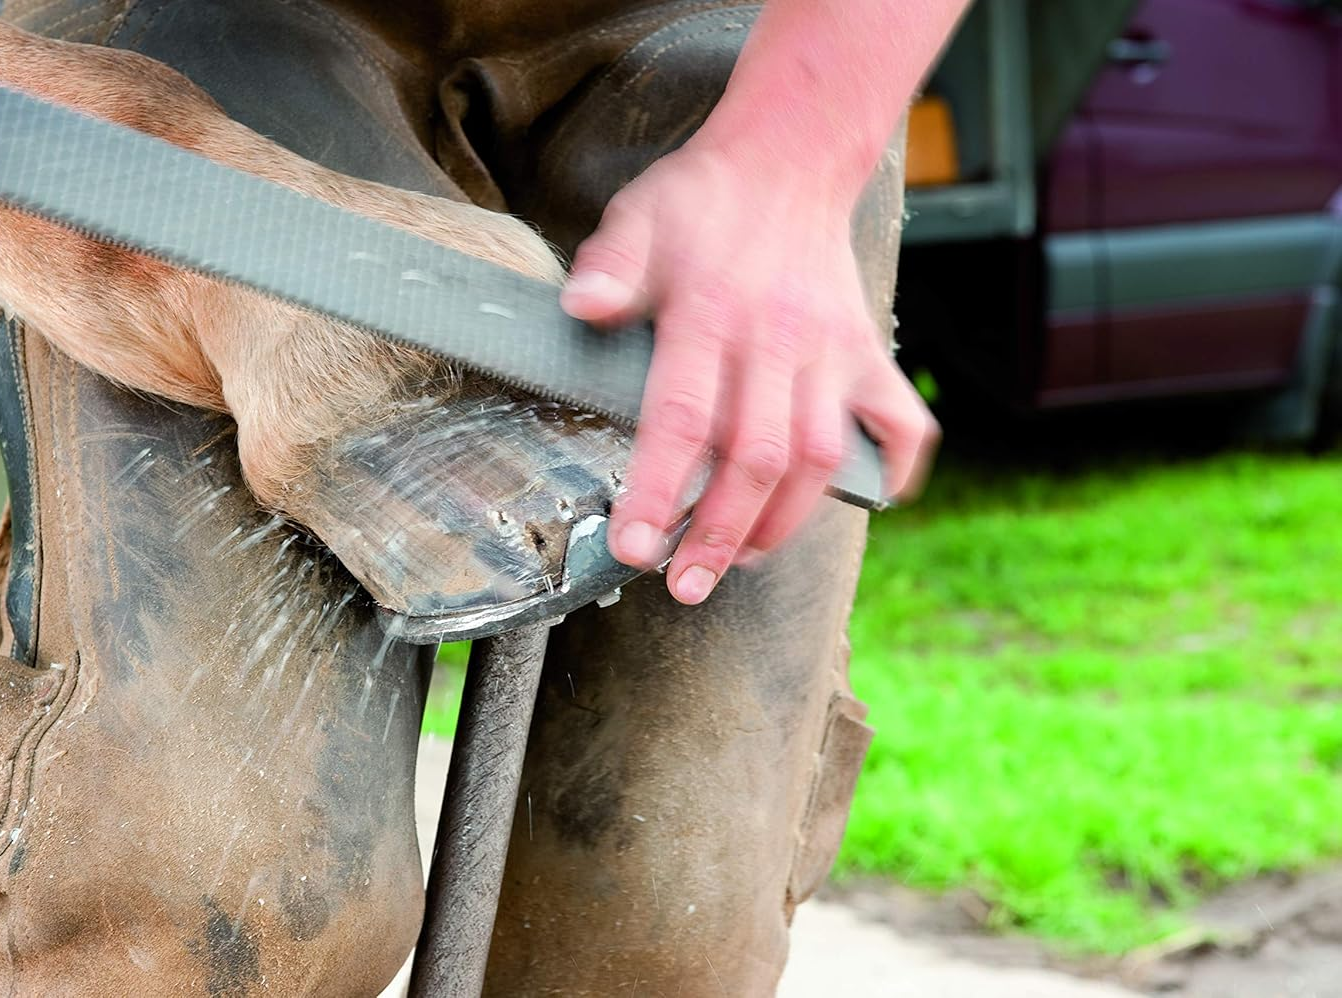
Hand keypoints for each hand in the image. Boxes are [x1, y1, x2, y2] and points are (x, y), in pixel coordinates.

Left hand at [561, 141, 936, 604]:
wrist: (788, 159)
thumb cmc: (700, 202)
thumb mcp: (638, 218)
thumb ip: (609, 267)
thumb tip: (580, 307)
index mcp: (711, 313)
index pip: (681, 418)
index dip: (656, 491)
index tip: (633, 548)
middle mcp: (778, 340)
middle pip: (754, 458)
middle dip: (717, 533)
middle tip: (683, 584)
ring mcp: (831, 352)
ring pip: (819, 458)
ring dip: (782, 523)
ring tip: (737, 560)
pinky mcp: (868, 355)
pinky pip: (901, 422)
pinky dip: (892, 469)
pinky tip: (866, 502)